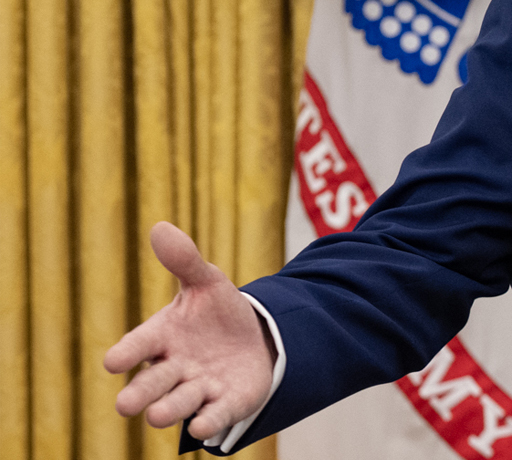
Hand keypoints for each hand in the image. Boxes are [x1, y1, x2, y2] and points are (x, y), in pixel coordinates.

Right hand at [105, 222, 274, 440]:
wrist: (256, 338)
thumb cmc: (218, 313)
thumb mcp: (207, 282)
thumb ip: (184, 260)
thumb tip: (159, 227)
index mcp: (163, 337)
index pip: (139, 345)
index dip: (127, 352)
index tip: (114, 361)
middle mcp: (174, 367)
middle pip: (151, 383)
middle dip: (140, 393)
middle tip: (127, 403)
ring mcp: (198, 388)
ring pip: (178, 402)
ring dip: (168, 409)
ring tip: (158, 414)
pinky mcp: (224, 404)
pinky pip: (214, 415)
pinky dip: (208, 421)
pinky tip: (203, 425)